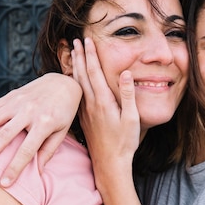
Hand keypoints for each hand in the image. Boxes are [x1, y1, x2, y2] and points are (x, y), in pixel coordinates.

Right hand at [0, 72, 81, 185]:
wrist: (63, 83)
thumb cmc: (64, 113)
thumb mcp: (62, 132)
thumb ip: (48, 151)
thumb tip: (38, 173)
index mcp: (45, 123)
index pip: (27, 150)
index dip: (15, 167)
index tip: (4, 183)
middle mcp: (29, 111)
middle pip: (4, 135)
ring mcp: (18, 102)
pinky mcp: (10, 96)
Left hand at [73, 37, 139, 175]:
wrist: (110, 164)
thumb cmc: (124, 143)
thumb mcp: (132, 119)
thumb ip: (128, 95)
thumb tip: (126, 73)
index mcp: (103, 102)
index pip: (95, 72)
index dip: (91, 55)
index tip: (87, 40)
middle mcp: (91, 105)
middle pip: (82, 75)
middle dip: (79, 56)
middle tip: (74, 41)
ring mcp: (85, 112)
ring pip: (77, 84)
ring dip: (75, 67)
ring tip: (72, 55)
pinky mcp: (84, 120)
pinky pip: (77, 96)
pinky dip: (74, 83)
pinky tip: (73, 80)